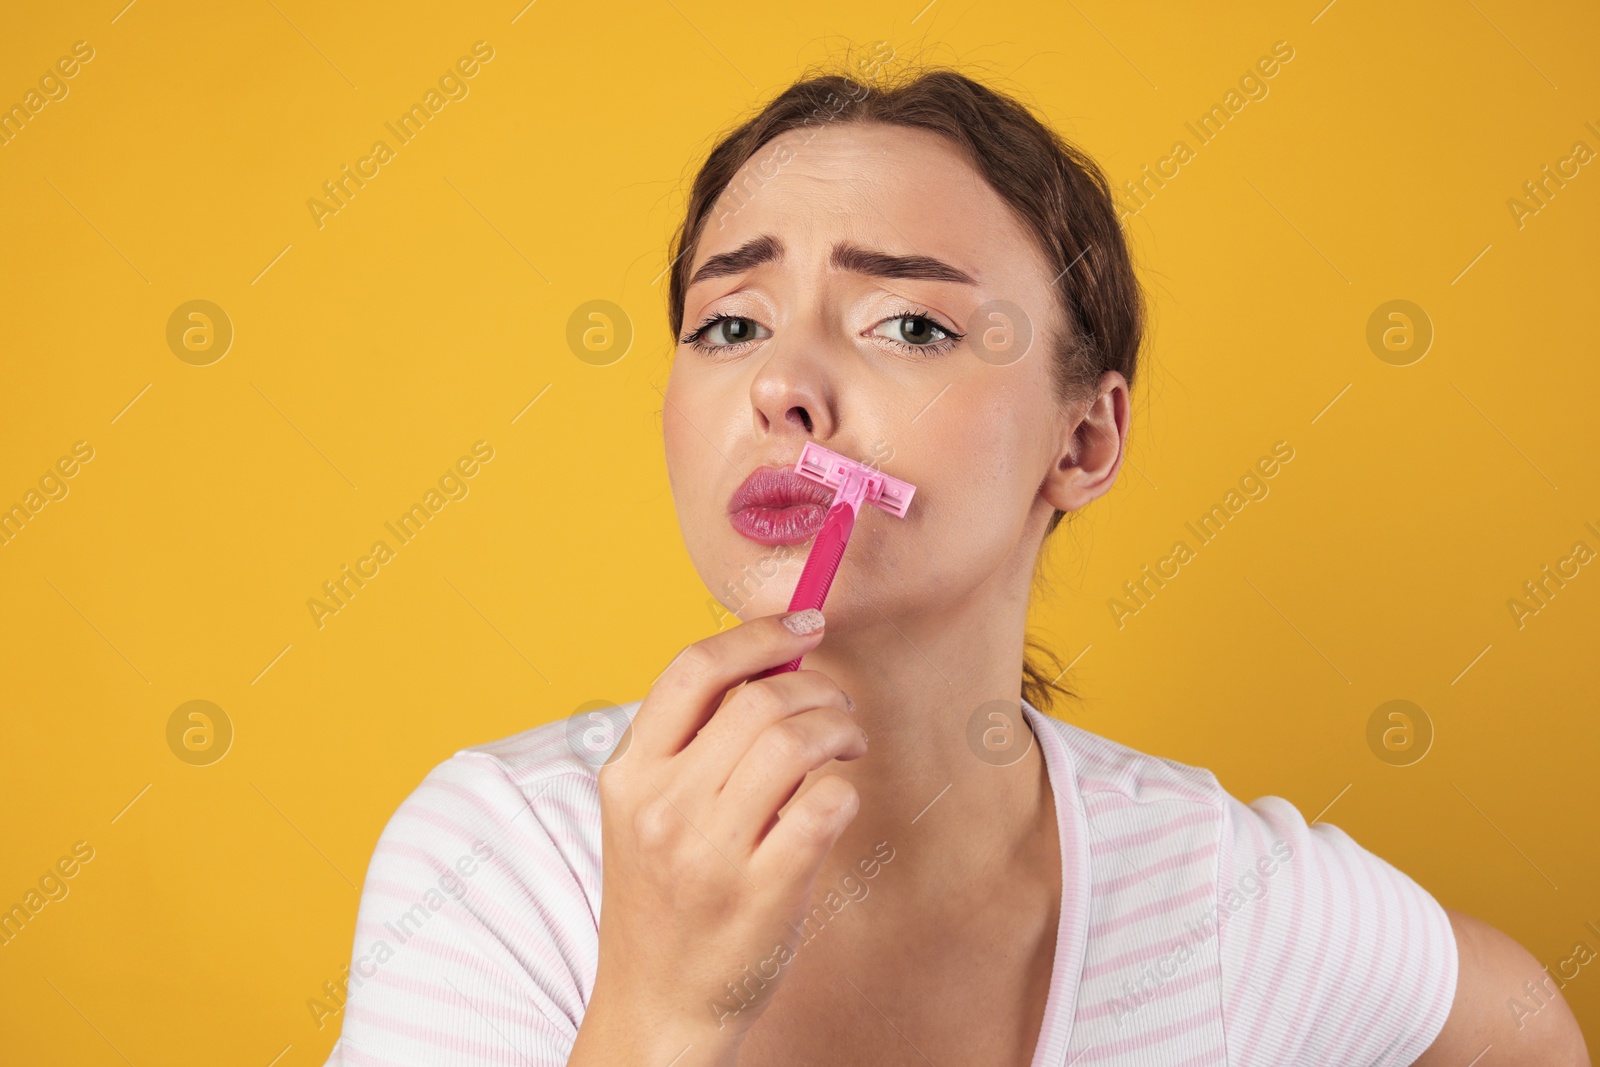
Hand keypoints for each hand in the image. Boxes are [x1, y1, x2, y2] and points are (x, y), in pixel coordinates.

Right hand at [580, 608, 864, 1059]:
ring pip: (795, 743)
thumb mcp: (647, 813)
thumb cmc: (664, 901)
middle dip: (816, 687)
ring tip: (847, 744)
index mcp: (630, 775)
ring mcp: (710, 853)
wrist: (658, 1007)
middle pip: (756, 700)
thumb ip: (690, 744)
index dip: (757, 635)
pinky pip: (825, 805)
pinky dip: (845, 788)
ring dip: (839, 729)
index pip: (692, 670)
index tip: (805, 623)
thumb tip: (769, 664)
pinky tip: (839, 798)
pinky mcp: (761, 892)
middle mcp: (662, 807)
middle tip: (837, 703)